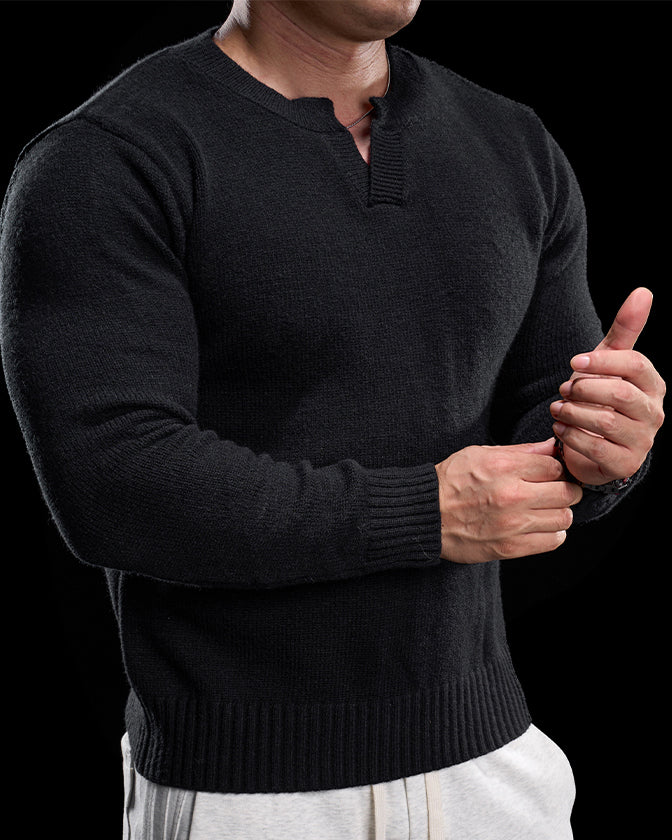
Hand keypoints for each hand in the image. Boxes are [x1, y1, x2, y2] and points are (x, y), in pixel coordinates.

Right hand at [435, 437, 582, 563]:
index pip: (554, 465)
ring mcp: (512, 524)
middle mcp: (511, 495)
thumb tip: (551, 446)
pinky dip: (551, 533)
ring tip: (544, 510)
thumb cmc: (451, 482)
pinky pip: (553, 541)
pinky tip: (537, 526)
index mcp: (503, 467)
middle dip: (565, 490)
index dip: (554, 468)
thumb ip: (519, 452)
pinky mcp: (510, 547)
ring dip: (559, 513)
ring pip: (564, 518)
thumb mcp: (480, 454)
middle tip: (554, 491)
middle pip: (567, 492)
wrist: (425, 516)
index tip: (547, 473)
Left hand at [550, 287, 665, 484]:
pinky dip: (572, 436)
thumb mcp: (608, 362)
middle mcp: (653, 413)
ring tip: (558, 409)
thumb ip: (625, 330)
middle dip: (585, 388)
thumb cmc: (600, 396)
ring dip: (574, 412)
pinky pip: (596, 448)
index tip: (575, 361)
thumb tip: (643, 291)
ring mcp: (641, 441)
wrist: (590, 444)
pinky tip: (560, 429)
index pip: (636, 365)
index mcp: (653, 385)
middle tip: (564, 389)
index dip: (602, 361)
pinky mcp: (623, 464)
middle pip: (620, 394)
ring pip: (607, 421)